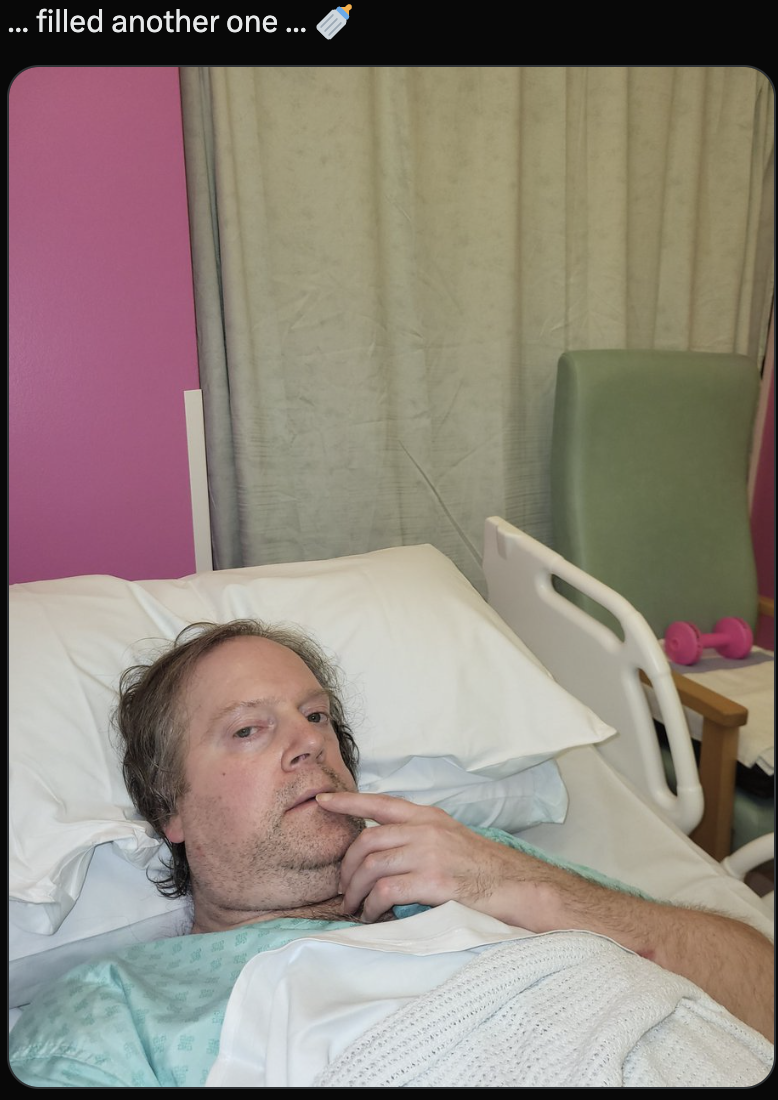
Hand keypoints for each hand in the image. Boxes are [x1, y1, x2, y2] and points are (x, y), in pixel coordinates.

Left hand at [316, 791, 547, 924]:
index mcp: (428, 816)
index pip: (379, 802)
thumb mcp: (449, 836)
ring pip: (371, 866)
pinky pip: (385, 891)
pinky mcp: (433, 882)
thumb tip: (382, 847)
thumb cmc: (482, 867)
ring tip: (354, 906)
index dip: (347, 801)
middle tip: (343, 887)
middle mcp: (425, 829)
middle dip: (347, 866)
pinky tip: (373, 914)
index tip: (322, 800)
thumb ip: (418, 834)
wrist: (516, 886)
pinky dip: (372, 906)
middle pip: (367, 840)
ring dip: (355, 890)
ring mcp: (429, 854)